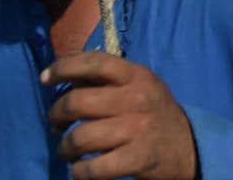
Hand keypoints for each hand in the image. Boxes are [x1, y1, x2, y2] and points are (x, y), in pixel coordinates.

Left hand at [44, 51, 197, 179]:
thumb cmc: (152, 113)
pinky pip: (93, 168)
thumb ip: (106, 80)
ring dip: (65, 148)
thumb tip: (64, 76)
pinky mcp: (137, 158)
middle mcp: (137, 98)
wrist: (187, 146)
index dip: (64, 67)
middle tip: (55, 125)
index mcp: (136, 76)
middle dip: (56, 116)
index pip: (96, 62)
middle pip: (77, 102)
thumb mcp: (138, 86)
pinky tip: (80, 170)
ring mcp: (137, 129)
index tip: (45, 79)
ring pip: (80, 138)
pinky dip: (78, 172)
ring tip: (68, 151)